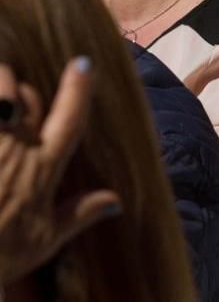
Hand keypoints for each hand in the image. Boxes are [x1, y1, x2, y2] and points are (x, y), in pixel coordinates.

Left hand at [0, 59, 121, 283]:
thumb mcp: (43, 243)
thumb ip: (79, 215)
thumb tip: (115, 201)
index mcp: (42, 167)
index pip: (70, 116)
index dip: (79, 87)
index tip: (83, 64)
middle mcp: (15, 147)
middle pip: (23, 94)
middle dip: (19, 86)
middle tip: (16, 92)